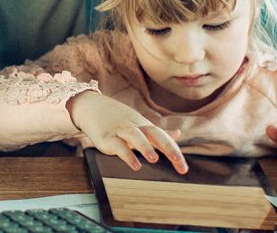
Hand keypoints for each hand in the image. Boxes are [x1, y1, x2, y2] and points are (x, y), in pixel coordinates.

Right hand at [67, 91, 187, 173]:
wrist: (92, 107)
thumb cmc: (119, 119)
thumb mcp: (140, 124)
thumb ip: (159, 132)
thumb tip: (178, 134)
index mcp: (145, 127)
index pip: (164, 138)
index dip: (175, 152)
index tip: (183, 169)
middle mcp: (136, 127)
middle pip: (155, 135)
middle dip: (168, 148)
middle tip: (179, 162)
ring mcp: (121, 131)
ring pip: (136, 136)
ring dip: (145, 147)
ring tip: (154, 159)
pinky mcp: (107, 137)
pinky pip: (118, 145)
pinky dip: (127, 155)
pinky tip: (135, 165)